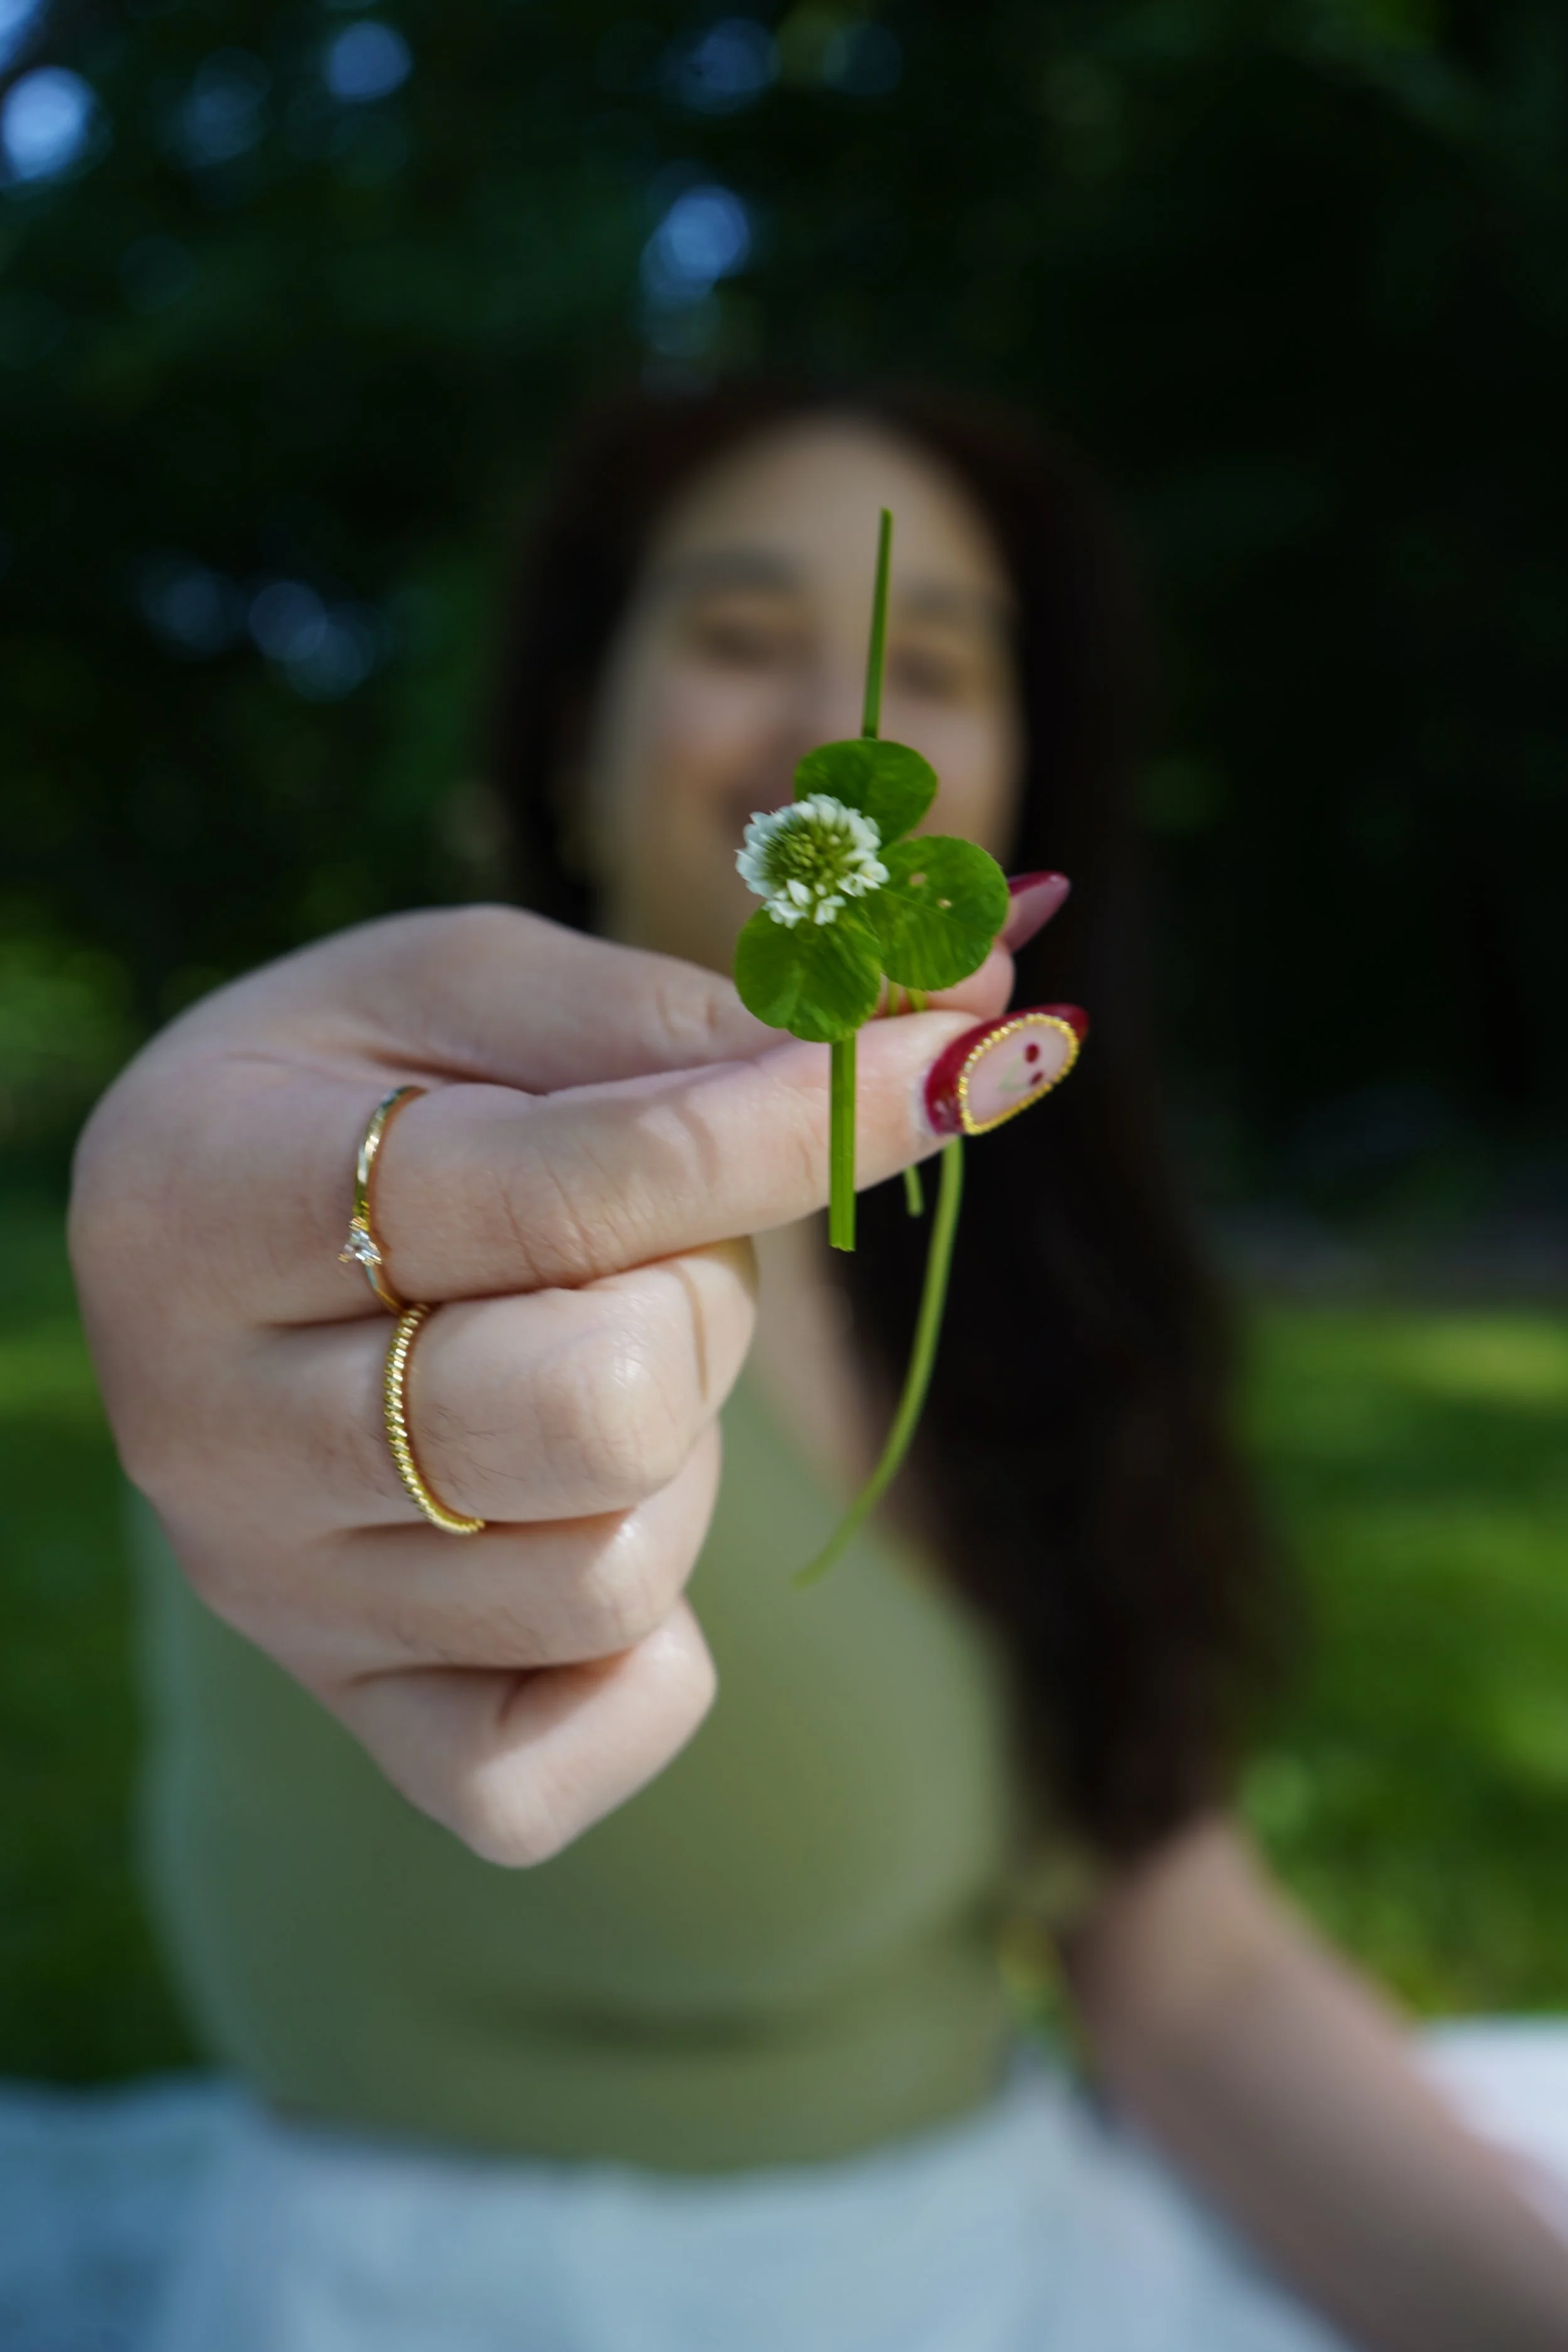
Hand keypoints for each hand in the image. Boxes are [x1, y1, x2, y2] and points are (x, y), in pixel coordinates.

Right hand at [70, 906, 1012, 1865]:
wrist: (208, 1248)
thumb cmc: (363, 1090)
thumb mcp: (476, 992)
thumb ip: (689, 1014)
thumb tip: (972, 1016)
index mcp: (204, 1195)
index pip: (571, 1190)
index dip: (795, 1129)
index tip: (953, 1069)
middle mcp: (208, 1427)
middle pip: (602, 1409)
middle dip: (700, 1303)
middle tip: (645, 1251)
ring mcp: (279, 1597)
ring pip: (612, 1577)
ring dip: (678, 1456)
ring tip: (594, 1365)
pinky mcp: (356, 1715)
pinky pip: (553, 1772)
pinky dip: (639, 1665)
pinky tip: (596, 1526)